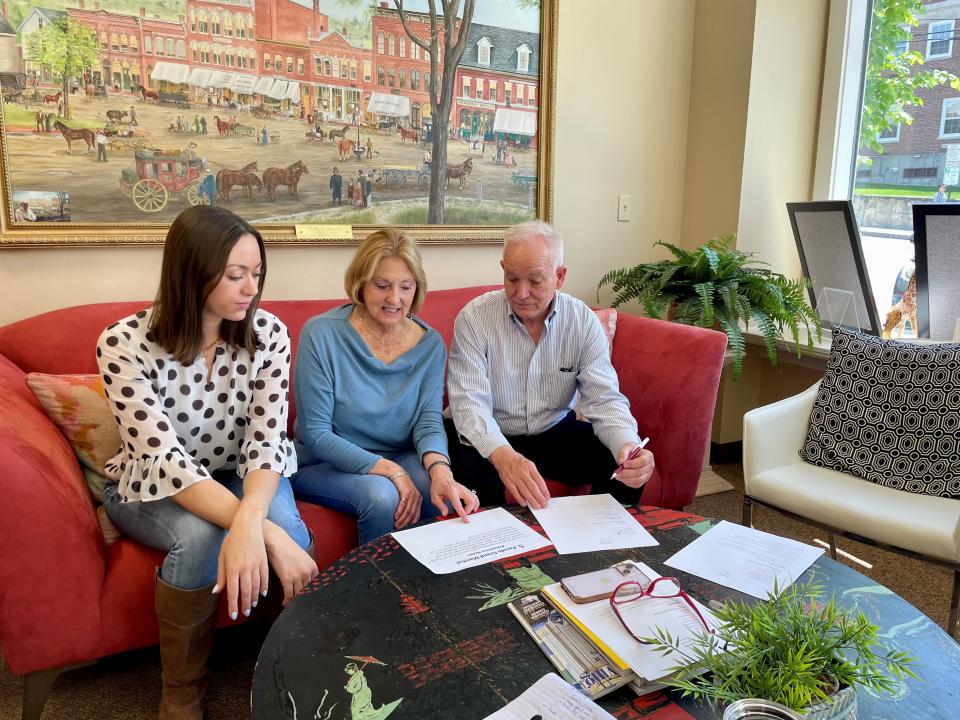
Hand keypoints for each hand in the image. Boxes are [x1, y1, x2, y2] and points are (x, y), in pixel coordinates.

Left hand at [215, 506, 267, 620]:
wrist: (248, 526)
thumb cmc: (232, 540)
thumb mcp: (222, 556)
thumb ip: (221, 575)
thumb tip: (217, 591)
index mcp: (232, 568)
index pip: (232, 591)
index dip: (233, 605)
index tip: (234, 615)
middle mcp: (244, 568)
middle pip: (246, 591)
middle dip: (245, 605)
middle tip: (245, 614)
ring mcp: (256, 564)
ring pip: (256, 586)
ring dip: (254, 598)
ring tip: (252, 606)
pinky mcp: (264, 561)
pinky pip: (265, 578)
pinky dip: (264, 587)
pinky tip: (262, 593)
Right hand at [263, 522, 318, 605]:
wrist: (276, 541)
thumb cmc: (287, 548)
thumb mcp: (302, 558)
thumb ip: (305, 569)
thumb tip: (304, 581)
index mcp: (313, 566)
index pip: (315, 585)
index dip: (310, 592)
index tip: (307, 598)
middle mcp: (307, 572)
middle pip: (307, 591)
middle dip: (302, 597)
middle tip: (298, 603)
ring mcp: (298, 576)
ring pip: (298, 594)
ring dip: (293, 600)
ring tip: (290, 604)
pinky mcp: (287, 579)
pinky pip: (289, 595)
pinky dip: (287, 601)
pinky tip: (284, 602)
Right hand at [390, 471, 421, 528]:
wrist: (397, 473)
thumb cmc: (401, 486)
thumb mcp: (407, 496)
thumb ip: (408, 505)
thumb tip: (405, 518)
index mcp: (419, 499)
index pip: (416, 514)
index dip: (411, 523)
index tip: (405, 529)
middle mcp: (417, 497)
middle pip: (412, 514)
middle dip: (405, 523)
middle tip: (398, 528)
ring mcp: (412, 494)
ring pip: (408, 511)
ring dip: (401, 519)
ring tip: (396, 524)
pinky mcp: (406, 491)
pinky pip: (403, 504)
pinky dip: (399, 512)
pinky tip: (396, 516)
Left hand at [428, 464, 479, 521]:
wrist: (442, 476)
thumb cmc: (438, 485)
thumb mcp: (434, 496)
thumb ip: (440, 506)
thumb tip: (445, 513)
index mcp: (451, 491)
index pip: (458, 504)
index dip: (463, 513)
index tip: (466, 520)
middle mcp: (460, 489)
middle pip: (471, 500)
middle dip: (469, 510)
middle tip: (463, 514)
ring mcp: (464, 489)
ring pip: (474, 498)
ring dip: (473, 507)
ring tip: (467, 511)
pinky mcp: (466, 490)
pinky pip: (474, 497)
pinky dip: (475, 503)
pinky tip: (472, 507)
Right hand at [489, 446, 549, 508]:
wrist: (504, 456)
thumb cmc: (517, 461)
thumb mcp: (529, 464)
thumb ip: (535, 475)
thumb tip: (541, 488)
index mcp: (530, 467)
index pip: (539, 481)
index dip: (544, 490)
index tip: (547, 497)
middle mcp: (523, 473)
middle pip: (533, 487)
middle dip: (540, 498)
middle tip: (544, 504)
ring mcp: (515, 478)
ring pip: (525, 491)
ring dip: (532, 500)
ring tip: (536, 506)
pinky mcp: (508, 482)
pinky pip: (515, 492)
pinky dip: (520, 499)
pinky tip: (524, 503)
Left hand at [614, 442, 654, 488]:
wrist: (632, 456)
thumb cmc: (631, 452)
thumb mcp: (627, 448)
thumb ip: (623, 453)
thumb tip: (621, 461)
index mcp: (648, 456)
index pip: (643, 461)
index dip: (633, 464)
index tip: (624, 464)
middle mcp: (650, 466)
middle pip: (640, 472)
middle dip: (627, 473)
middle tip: (619, 472)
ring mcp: (648, 474)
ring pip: (638, 480)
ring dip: (627, 479)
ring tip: (619, 475)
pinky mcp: (643, 481)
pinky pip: (636, 484)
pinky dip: (628, 482)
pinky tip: (623, 478)